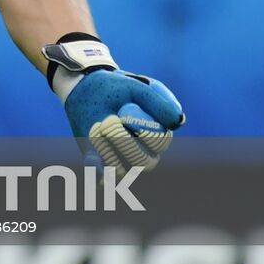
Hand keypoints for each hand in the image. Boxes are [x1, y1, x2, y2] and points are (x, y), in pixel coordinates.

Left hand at [43, 35, 184, 179]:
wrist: (85, 87)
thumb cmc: (116, 88)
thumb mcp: (135, 87)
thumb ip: (157, 102)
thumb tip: (178, 121)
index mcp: (157, 135)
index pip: (159, 143)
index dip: (143, 129)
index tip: (124, 111)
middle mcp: (143, 153)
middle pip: (144, 163)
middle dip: (123, 141)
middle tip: (108, 120)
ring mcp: (121, 160)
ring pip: (123, 171)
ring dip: (108, 151)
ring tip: (96, 129)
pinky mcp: (99, 163)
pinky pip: (101, 176)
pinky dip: (97, 170)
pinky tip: (92, 158)